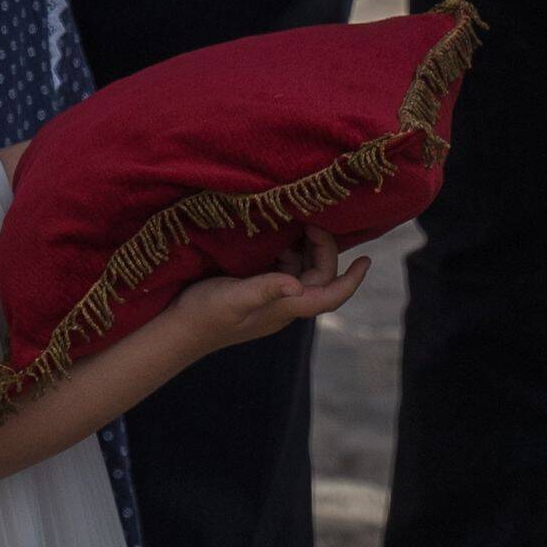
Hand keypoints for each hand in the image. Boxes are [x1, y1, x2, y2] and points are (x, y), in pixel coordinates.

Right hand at [164, 234, 372, 351]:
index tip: (367, 259)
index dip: (352, 280)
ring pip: (304, 270)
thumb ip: (266, 289)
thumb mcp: (234, 298)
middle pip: (320, 276)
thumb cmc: (206, 315)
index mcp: (286, 307)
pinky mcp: (257, 288)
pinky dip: (287, 248)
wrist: (179, 328)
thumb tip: (299, 284)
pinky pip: (284, 267)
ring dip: (305, 246)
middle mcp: (285, 303)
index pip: (331, 296)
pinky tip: (276, 232)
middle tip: (311, 218)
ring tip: (297, 220)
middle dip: (323, 247)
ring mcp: (272, 297)